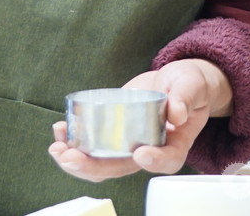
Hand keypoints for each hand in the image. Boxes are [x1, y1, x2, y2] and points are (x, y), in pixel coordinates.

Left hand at [49, 59, 231, 180]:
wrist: (173, 81)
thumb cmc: (189, 85)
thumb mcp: (192, 84)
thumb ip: (186, 96)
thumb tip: (177, 112)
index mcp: (174, 144)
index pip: (167, 160)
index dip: (154, 162)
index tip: (141, 154)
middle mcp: (148, 150)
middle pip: (121, 169)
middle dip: (93, 167)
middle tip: (71, 157)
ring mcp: (127, 144)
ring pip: (100, 163)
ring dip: (75, 160)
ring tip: (57, 147)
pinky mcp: (111, 134)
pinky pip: (90, 145)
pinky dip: (72, 141)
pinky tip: (59, 130)